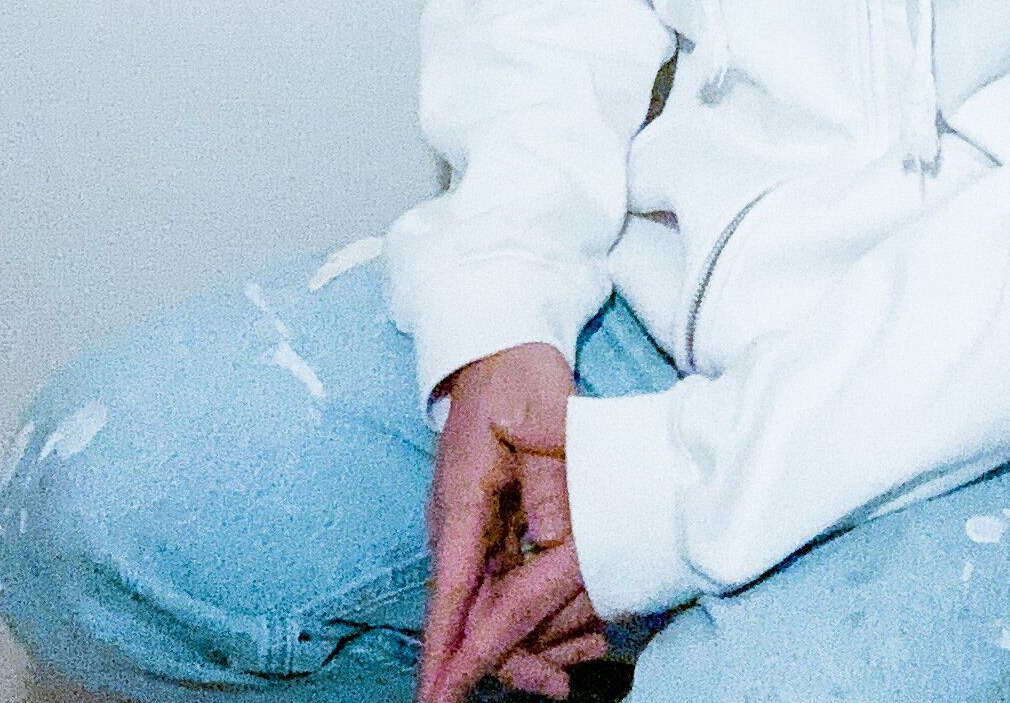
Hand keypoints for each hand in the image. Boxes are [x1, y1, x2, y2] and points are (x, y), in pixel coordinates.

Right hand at [416, 342, 613, 702]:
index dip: (446, 651)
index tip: (437, 700)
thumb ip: (549, 481)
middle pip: (472, 613)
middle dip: (504, 659)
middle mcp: (458, 525)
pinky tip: (569, 628)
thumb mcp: (541, 417)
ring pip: (490, 603)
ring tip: (572, 670)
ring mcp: (472, 526)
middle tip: (556, 687)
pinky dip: (531, 608)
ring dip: (525, 640)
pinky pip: (505, 579)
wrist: (500, 343)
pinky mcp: (490, 523)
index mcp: (462, 501)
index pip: (451, 591)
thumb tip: (554, 545)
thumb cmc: (517, 374)